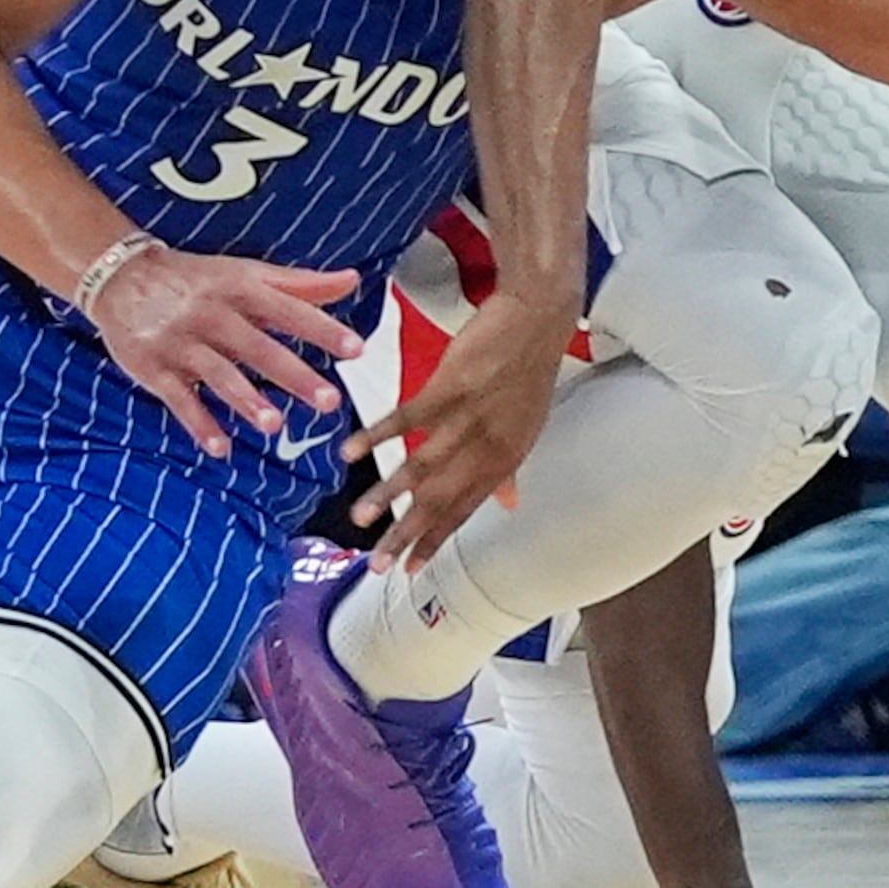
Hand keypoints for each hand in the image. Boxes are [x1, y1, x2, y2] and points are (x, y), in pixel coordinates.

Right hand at [85, 242, 361, 458]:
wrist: (119, 276)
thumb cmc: (196, 279)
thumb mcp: (245, 273)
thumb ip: (300, 284)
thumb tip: (352, 281)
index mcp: (239, 288)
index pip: (287, 308)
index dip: (321, 329)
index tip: (356, 348)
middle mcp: (212, 315)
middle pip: (256, 346)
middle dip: (293, 374)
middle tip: (329, 400)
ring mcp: (181, 343)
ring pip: (218, 373)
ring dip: (246, 400)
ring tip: (275, 425)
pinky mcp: (154, 368)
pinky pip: (178, 399)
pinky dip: (198, 423)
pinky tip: (220, 448)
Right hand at [348, 291, 569, 571]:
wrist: (536, 317)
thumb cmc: (528, 370)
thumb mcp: (527, 427)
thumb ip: (509, 470)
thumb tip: (508, 505)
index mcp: (505, 460)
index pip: (465, 510)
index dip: (436, 541)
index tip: (411, 570)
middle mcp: (487, 446)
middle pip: (440, 500)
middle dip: (406, 535)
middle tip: (376, 564)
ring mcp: (467, 417)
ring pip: (421, 466)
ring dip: (387, 494)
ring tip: (360, 517)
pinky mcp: (449, 386)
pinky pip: (407, 418)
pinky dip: (378, 436)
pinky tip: (352, 453)